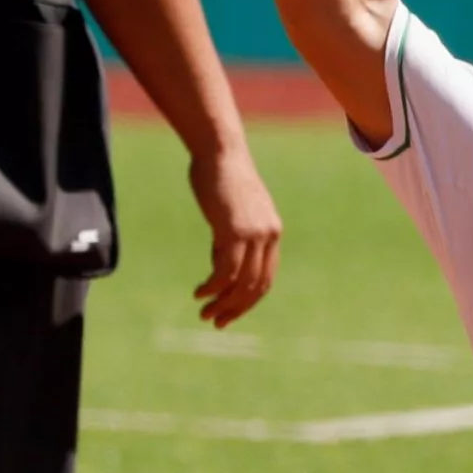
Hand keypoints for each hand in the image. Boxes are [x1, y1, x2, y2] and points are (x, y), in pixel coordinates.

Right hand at [188, 147, 281, 325]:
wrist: (219, 151)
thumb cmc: (221, 179)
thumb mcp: (233, 214)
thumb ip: (233, 240)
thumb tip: (223, 269)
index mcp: (273, 233)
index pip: (265, 279)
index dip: (247, 301)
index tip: (228, 313)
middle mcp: (269, 236)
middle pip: (256, 286)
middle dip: (236, 308)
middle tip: (215, 321)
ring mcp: (254, 234)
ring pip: (242, 283)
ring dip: (223, 302)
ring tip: (205, 313)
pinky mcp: (234, 231)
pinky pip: (225, 271)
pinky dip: (213, 286)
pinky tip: (199, 292)